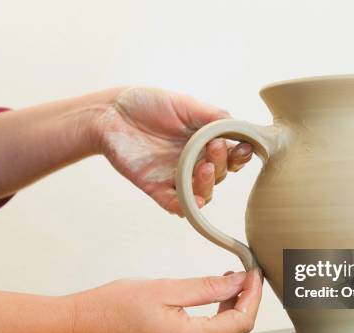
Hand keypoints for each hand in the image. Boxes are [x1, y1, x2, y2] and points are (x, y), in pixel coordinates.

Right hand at [70, 270, 261, 332]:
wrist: (82, 327)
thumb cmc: (113, 307)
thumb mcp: (165, 288)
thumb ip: (206, 287)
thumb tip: (238, 282)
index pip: (240, 322)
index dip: (253, 296)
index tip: (254, 274)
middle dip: (247, 304)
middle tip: (245, 277)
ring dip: (232, 312)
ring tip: (228, 284)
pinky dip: (216, 321)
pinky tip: (211, 301)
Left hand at [90, 87, 252, 214]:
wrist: (111, 113)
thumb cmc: (148, 104)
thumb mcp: (187, 105)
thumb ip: (214, 117)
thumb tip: (241, 129)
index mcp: (204, 143)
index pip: (230, 157)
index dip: (239, 156)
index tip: (242, 148)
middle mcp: (193, 163)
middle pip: (219, 175)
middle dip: (222, 163)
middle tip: (214, 147)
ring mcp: (176, 177)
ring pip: (202, 193)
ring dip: (207, 184)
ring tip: (204, 167)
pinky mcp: (157, 188)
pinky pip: (175, 204)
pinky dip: (187, 206)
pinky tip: (195, 201)